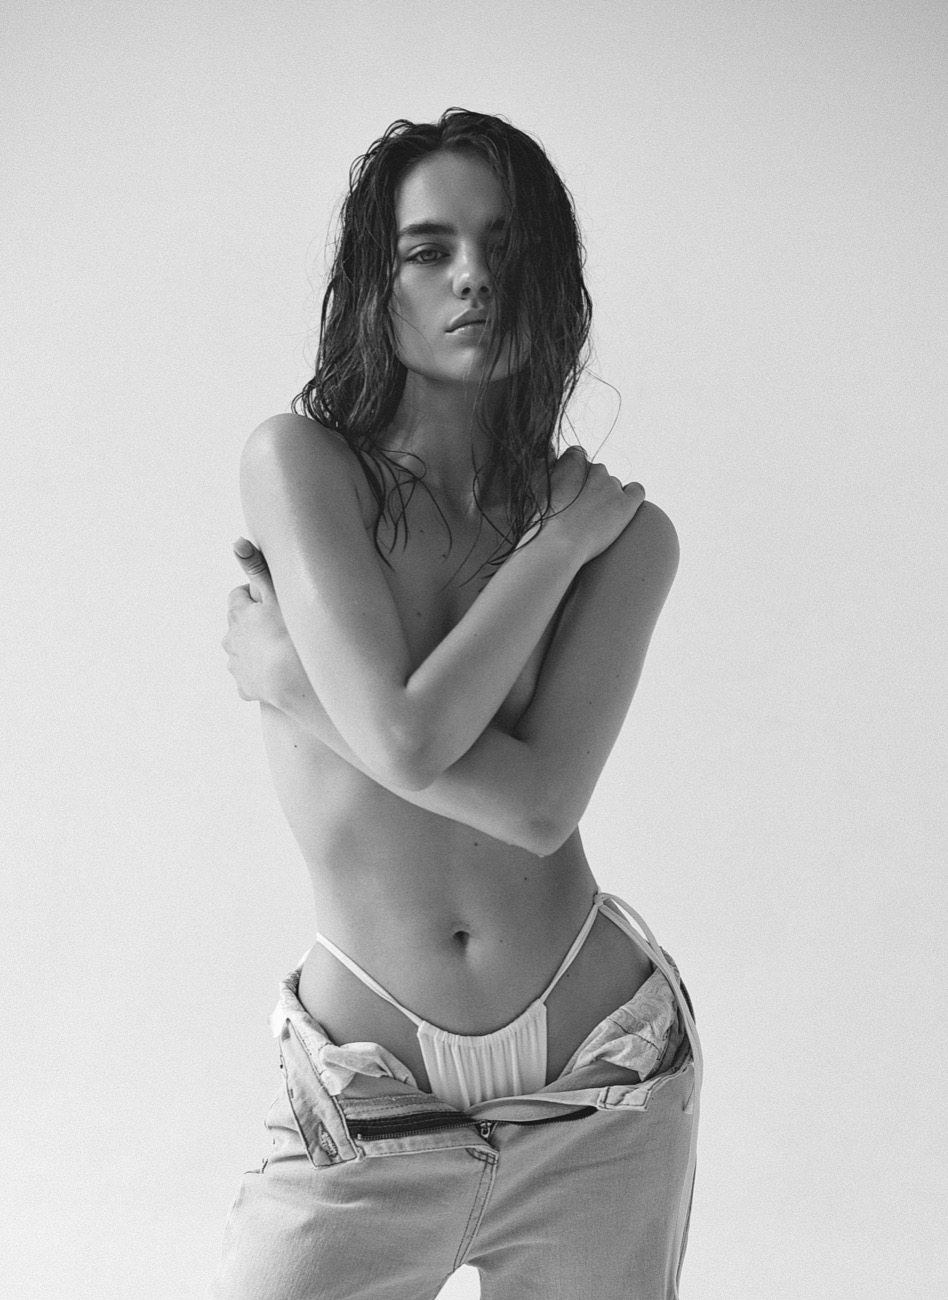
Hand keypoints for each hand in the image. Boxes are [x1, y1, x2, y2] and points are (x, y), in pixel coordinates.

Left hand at [222, 539, 308, 706]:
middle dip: (254, 623)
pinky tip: (279, 674)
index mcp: (238, 615)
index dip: (253, 595)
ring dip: (256, 650)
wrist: (292, 681)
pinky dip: (260, 675)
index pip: (238, 597)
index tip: (270, 599)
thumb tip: (237, 542)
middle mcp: (230, 640)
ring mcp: (236, 666)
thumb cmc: (289, 634)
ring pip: (243, 652)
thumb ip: (257, 568)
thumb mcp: (275, 595)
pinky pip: (250, 679)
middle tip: (279, 624)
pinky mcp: (245, 688)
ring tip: (281, 651)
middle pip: (238, 626)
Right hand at [545, 447, 645, 562]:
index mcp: (572, 462)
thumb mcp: (534, 488)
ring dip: (607, 497)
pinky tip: (623, 510)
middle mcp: (594, 468)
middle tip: (580, 510)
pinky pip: (637, 491)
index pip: (577, 456)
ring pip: (614, 485)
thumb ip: (543, 469)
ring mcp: (612, 485)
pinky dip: (631, 497)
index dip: (574, 474)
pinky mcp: (626, 503)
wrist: (557, 545)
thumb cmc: (541, 522)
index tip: (569, 489)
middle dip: (591, 487)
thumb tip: (547, 460)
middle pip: (597, 472)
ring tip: (596, 520)